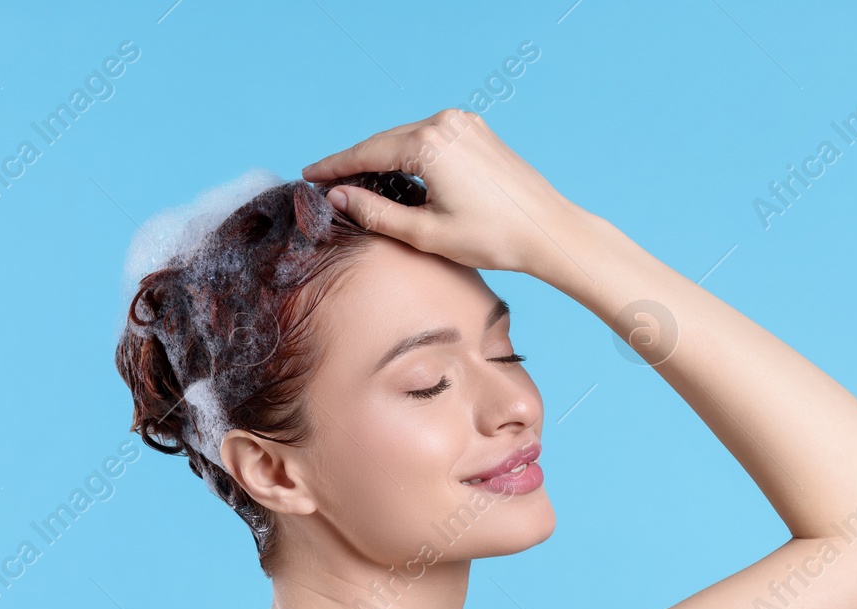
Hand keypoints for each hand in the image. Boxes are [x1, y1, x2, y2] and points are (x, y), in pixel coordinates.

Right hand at [300, 109, 576, 275]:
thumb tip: (338, 197)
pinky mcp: (477, 131)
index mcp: (429, 144)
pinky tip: (395, 172)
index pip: (366, 152)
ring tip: (355, 180)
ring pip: (406, 137)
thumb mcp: (426, 233)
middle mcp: (445, 123)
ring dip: (381, 156)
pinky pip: (430, 137)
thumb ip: (377, 212)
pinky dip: (407, 152)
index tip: (308, 175)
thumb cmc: (493, 237)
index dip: (334, 166)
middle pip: (384, 140)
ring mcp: (464, 123)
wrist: (547, 230)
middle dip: (354, 161)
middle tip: (325, 181)